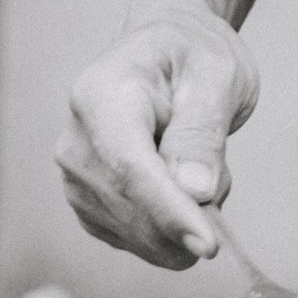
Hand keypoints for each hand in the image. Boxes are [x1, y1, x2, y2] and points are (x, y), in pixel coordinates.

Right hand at [56, 8, 260, 268]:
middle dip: (190, 215)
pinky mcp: (89, 206)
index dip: (170, 211)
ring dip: (184, 219)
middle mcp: (75, 141)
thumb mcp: (217, 76)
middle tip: (222, 174)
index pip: (130, 168)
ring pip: (137, 233)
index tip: (209, 245)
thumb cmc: (192, 57)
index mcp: (99, 96)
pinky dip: (171, 227)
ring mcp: (75, 178)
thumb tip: (196, 191)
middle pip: (131, 209)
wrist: (167, 53)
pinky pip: (137, 240)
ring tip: (200, 164)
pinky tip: (183, 186)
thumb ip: (204, 132)